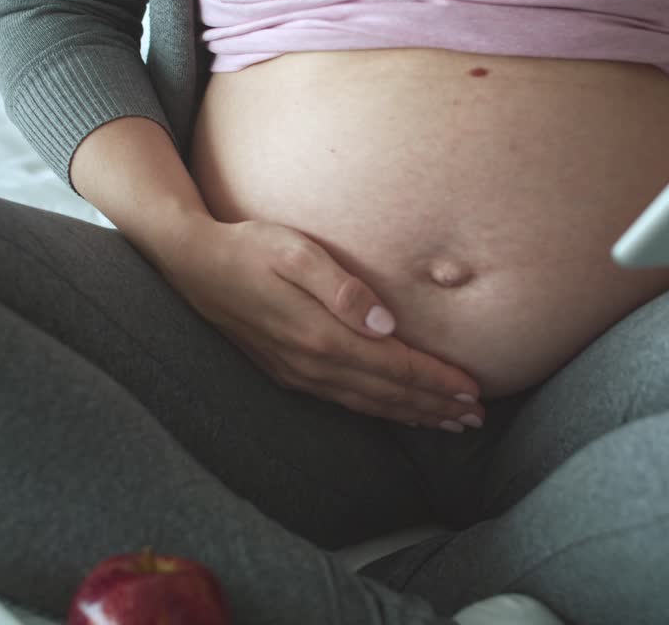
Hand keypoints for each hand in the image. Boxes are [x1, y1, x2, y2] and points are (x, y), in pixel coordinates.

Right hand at [159, 216, 484, 431]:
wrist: (192, 264)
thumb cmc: (249, 246)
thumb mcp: (296, 252)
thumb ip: (342, 287)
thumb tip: (386, 324)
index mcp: (322, 336)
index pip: (395, 366)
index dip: (437, 381)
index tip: (473, 390)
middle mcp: (313, 364)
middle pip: (388, 394)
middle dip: (435, 406)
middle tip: (475, 417)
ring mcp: (300, 373)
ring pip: (369, 404)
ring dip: (412, 414)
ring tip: (449, 423)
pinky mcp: (289, 372)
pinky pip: (346, 401)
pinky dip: (380, 410)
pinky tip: (397, 412)